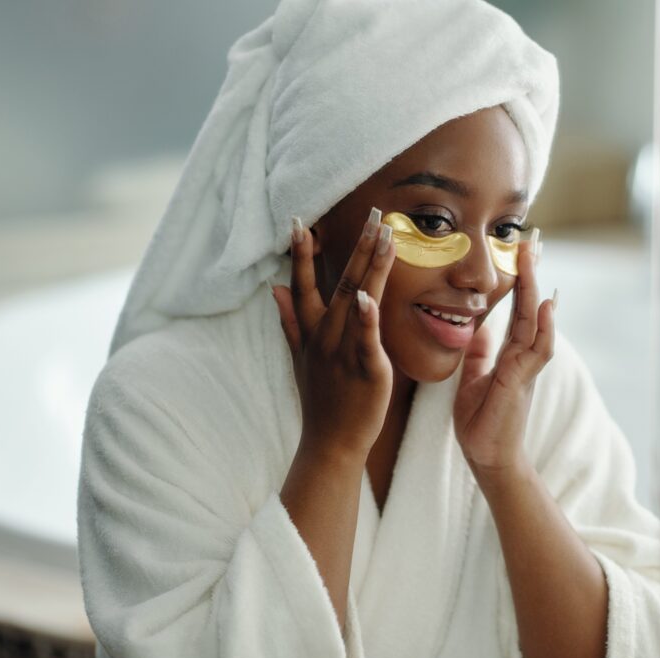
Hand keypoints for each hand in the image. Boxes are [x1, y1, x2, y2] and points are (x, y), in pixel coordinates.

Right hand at [272, 210, 395, 461]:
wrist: (331, 443)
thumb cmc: (321, 400)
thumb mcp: (299, 357)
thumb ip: (290, 320)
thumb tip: (274, 288)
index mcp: (311, 331)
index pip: (303, 285)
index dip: (300, 254)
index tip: (300, 221)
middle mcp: (325, 336)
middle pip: (339, 283)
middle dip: (357, 247)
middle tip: (374, 213)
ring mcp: (344, 351)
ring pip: (357, 300)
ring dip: (370, 267)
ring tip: (384, 236)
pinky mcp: (366, 369)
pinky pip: (365, 338)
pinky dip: (366, 317)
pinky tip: (369, 296)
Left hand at [453, 240, 555, 478]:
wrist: (486, 458)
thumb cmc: (482, 422)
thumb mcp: (475, 378)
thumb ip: (480, 353)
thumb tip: (478, 328)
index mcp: (510, 355)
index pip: (516, 310)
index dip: (519, 281)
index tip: (520, 252)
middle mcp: (522, 357)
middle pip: (529, 308)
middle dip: (530, 274)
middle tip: (532, 240)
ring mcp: (524, 369)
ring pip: (534, 322)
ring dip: (535, 290)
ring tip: (535, 259)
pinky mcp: (520, 383)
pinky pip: (536, 351)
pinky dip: (542, 328)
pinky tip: (543, 307)